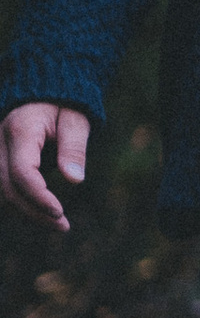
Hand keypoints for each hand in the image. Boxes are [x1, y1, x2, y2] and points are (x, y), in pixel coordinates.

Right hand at [1, 102, 89, 234]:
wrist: (40, 90)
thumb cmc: (62, 105)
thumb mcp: (75, 121)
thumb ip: (74, 149)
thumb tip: (74, 180)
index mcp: (20, 130)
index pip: (22, 172)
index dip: (39, 197)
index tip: (60, 213)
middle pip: (7, 188)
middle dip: (34, 212)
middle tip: (63, 226)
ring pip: (0, 191)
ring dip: (25, 211)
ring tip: (56, 223)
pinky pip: (2, 187)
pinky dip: (18, 202)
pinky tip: (40, 213)